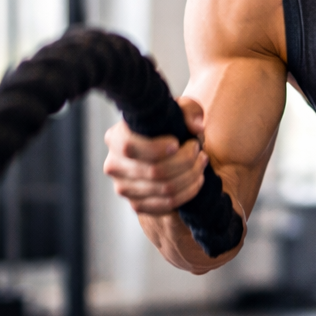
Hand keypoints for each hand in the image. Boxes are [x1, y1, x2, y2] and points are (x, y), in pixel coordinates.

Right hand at [103, 96, 208, 215]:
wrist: (165, 153)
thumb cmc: (170, 127)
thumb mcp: (179, 110)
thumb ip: (189, 110)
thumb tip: (196, 127)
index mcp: (115, 138)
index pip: (129, 147)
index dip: (156, 148)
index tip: (177, 143)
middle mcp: (113, 165)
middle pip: (154, 171)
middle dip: (185, 161)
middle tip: (199, 151)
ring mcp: (123, 188)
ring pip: (165, 189)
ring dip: (191, 176)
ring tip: (201, 162)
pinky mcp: (137, 205)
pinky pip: (167, 204)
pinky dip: (188, 193)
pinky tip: (197, 180)